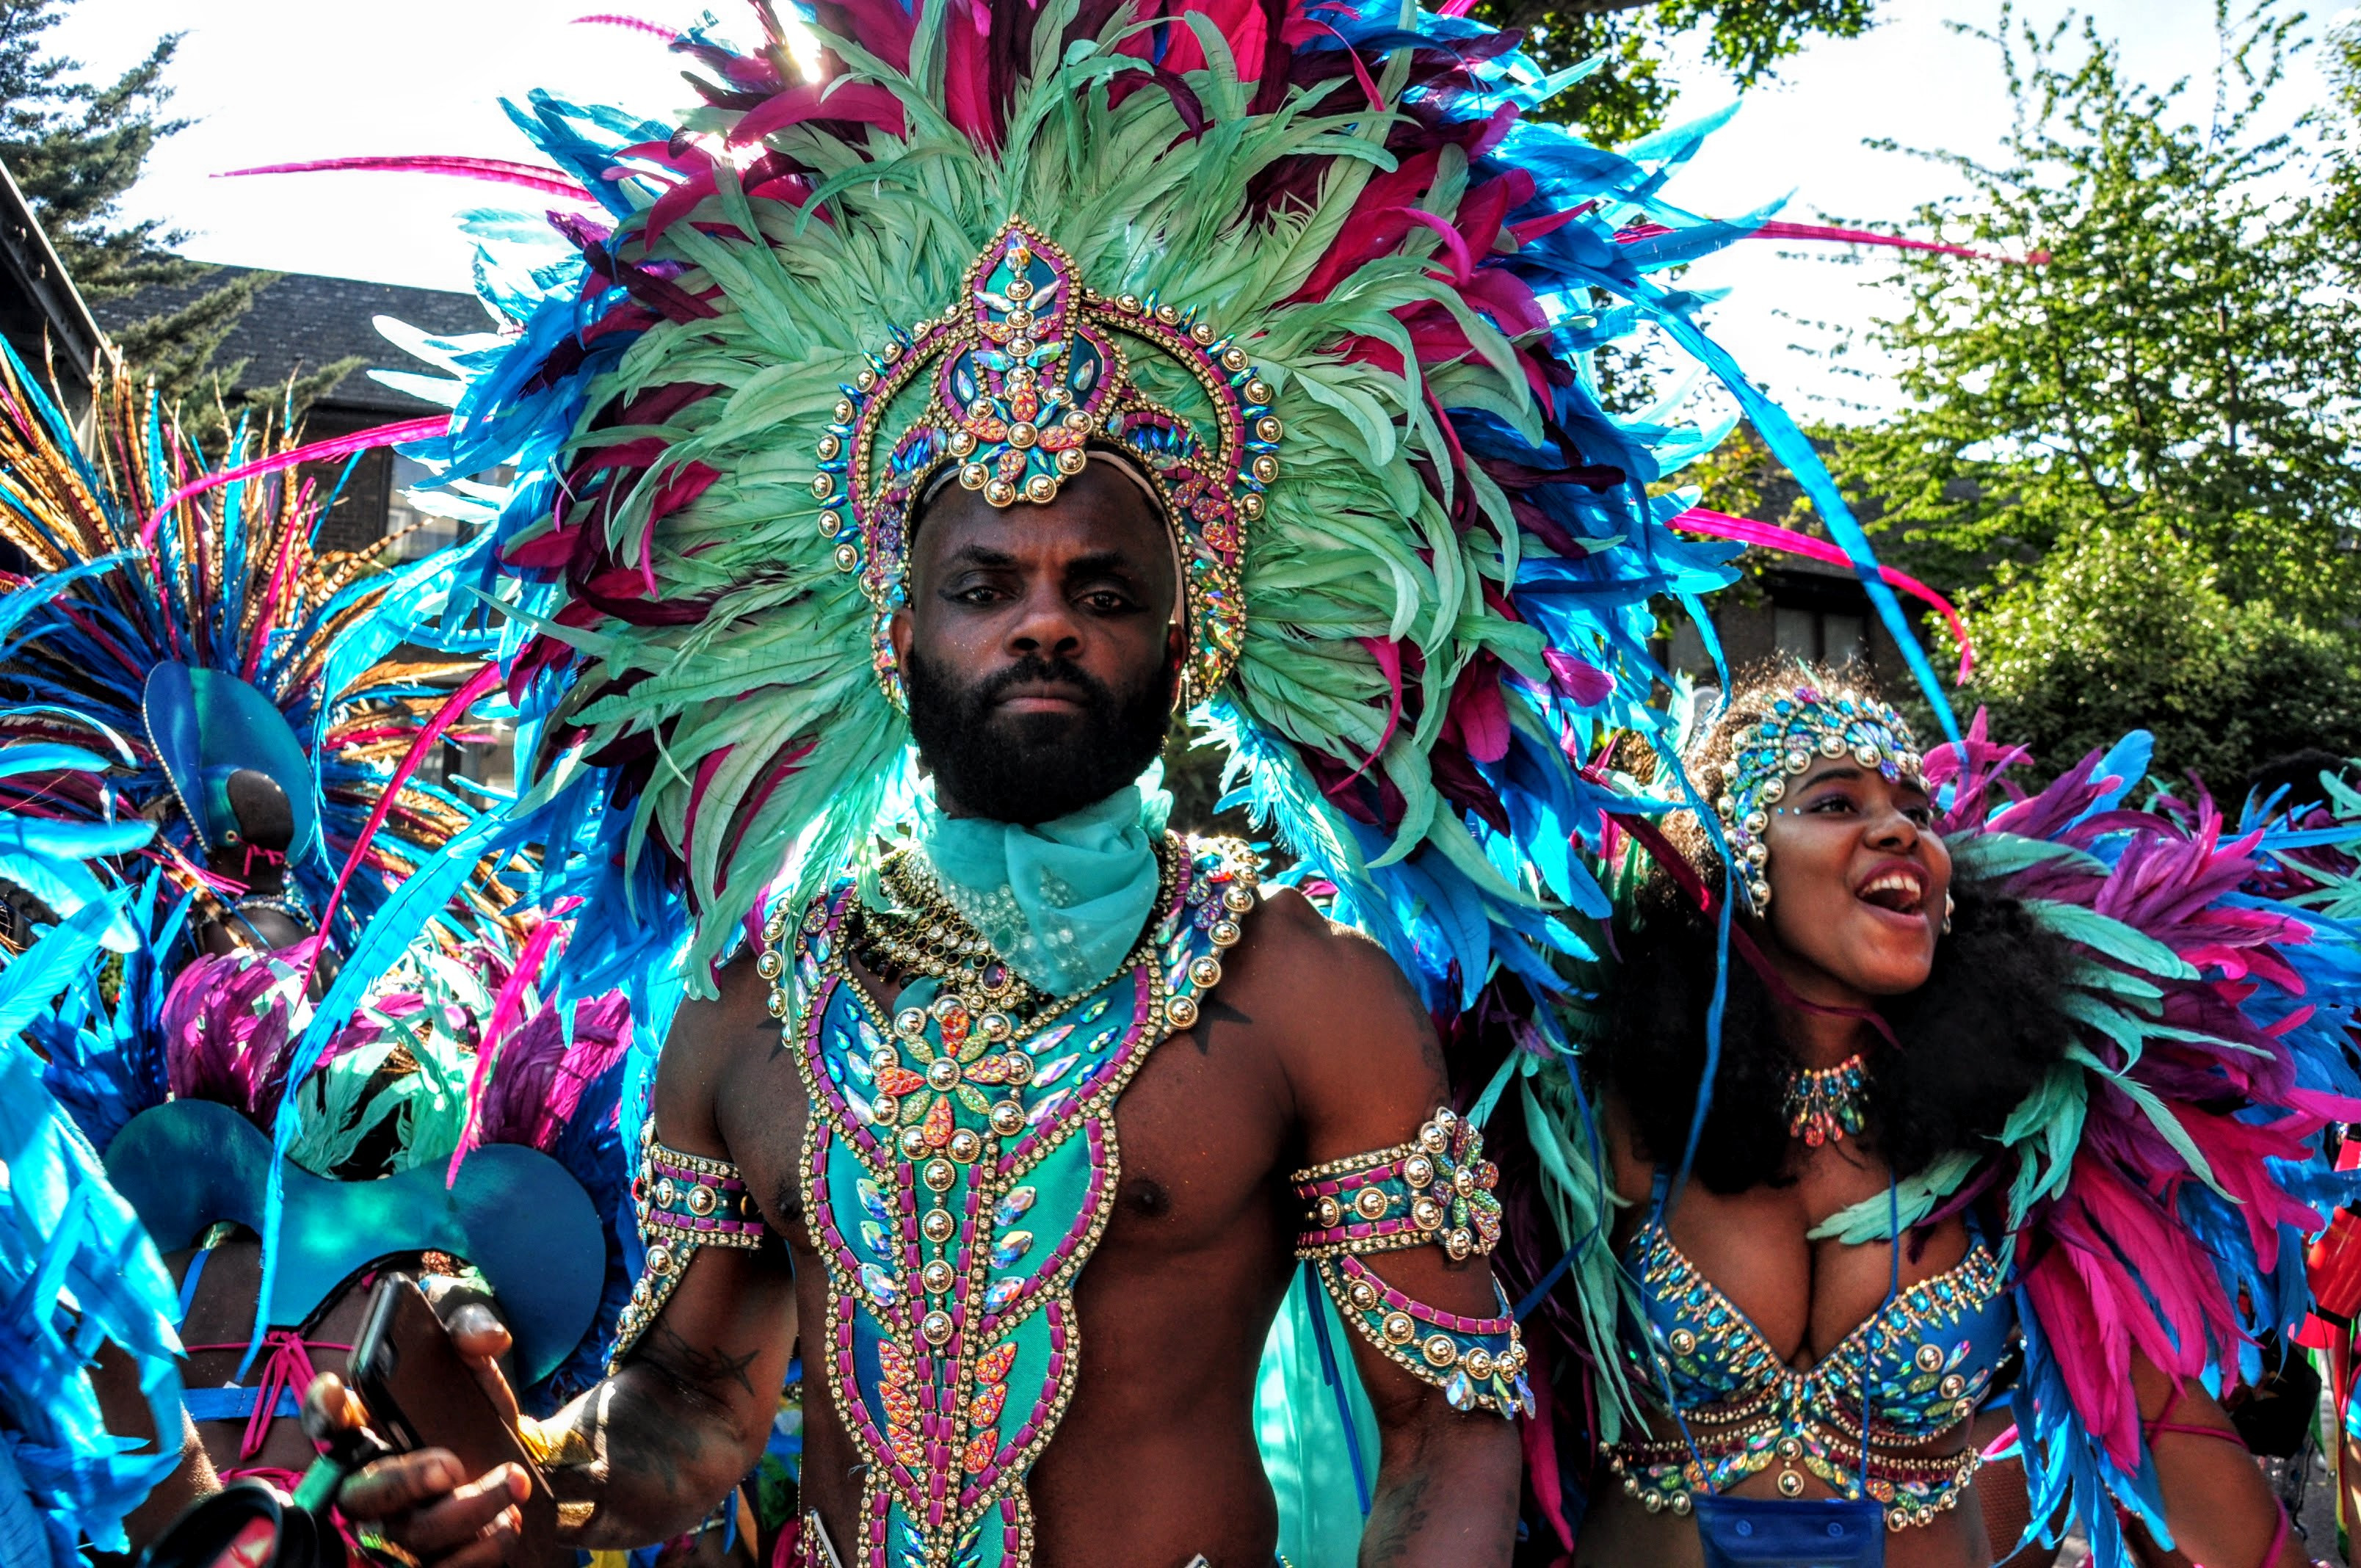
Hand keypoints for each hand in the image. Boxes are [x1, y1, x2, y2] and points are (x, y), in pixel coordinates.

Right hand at [301, 1304, 532, 1567]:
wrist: (521, 1461)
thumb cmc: (478, 1415)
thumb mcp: (476, 1369)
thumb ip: (471, 1336)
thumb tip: (487, 1336)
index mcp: (368, 1429)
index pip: (327, 1419)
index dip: (323, 1409)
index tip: (340, 1394)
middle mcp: (368, 1483)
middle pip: (360, 1494)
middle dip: (403, 1480)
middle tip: (451, 1465)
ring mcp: (391, 1529)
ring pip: (406, 1535)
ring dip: (465, 1512)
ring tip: (510, 1485)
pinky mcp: (421, 1561)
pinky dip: (476, 1552)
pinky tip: (505, 1524)